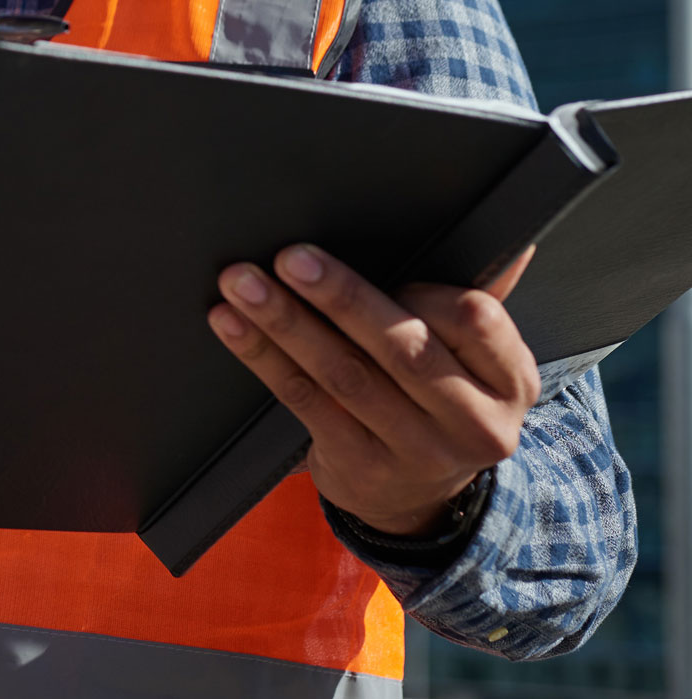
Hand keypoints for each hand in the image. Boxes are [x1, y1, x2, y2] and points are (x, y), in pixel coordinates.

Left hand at [210, 243, 538, 535]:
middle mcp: (474, 422)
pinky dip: (262, 356)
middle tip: (290, 258)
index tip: (378, 261)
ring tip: (242, 283)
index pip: (476, 321)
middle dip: (341, 297)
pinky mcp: (360, 468)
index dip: (422, 290)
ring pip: (344, 375)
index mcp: (510, 381)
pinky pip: (304, 400)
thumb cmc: (442, 400)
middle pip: (402, 350)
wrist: (421, 501)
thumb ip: (481, 299)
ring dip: (285, 322)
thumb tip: (511, 241)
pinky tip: (231, 323)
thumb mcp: (477, 361)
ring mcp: (417, 452)